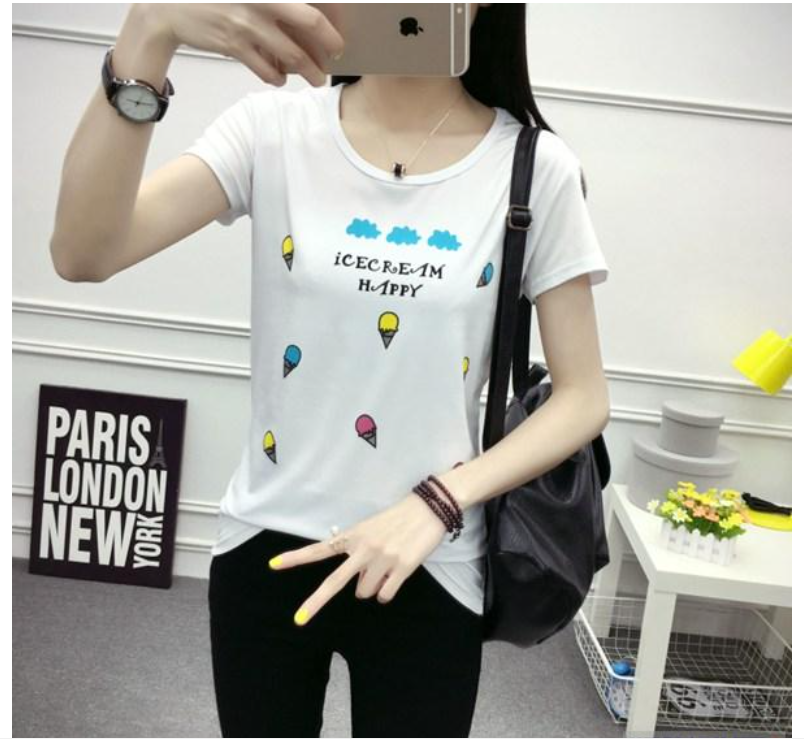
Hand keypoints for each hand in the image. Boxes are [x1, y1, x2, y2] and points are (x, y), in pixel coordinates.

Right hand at [142, 3, 344, 86]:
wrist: (170, 7)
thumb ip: (274, 4)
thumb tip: (303, 16)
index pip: (310, 7)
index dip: (331, 23)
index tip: (340, 35)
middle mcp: (260, 2)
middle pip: (309, 26)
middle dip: (328, 48)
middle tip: (334, 60)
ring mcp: (247, 25)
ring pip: (292, 56)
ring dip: (308, 72)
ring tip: (316, 79)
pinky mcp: (234, 46)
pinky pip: (266, 70)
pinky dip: (278, 78)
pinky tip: (281, 78)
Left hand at [268, 492, 449, 625]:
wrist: (429, 508)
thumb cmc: (397, 518)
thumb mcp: (370, 527)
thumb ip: (357, 549)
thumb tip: (355, 581)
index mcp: (353, 535)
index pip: (320, 548)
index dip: (295, 558)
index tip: (273, 564)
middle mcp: (364, 548)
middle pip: (335, 582)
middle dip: (315, 602)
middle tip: (299, 620)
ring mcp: (382, 559)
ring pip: (366, 592)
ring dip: (372, 587)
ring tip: (386, 566)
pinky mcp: (402, 567)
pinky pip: (385, 595)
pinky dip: (387, 591)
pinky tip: (395, 574)